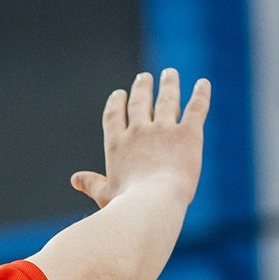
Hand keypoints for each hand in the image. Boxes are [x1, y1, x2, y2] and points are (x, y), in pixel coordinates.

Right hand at [70, 69, 209, 211]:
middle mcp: (138, 131)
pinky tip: (203, 83)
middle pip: (139, 102)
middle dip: (142, 87)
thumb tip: (75, 180)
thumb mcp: (104, 194)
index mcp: (117, 145)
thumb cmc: (126, 205)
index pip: (114, 116)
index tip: (119, 94)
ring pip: (167, 99)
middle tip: (144, 77)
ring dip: (168, 84)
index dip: (116, 103)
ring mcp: (163, 130)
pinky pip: (196, 108)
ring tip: (170, 73)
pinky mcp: (188, 134)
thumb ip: (91, 183)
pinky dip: (201, 94)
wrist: (152, 203)